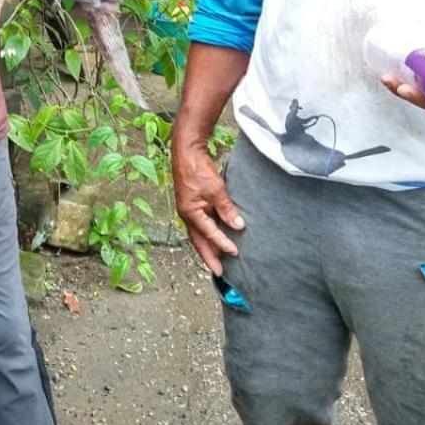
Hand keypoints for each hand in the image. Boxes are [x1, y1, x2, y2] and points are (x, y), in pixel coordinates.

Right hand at [172, 145, 244, 273]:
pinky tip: (215, 236)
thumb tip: (238, 226)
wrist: (187, 152)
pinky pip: (200, 224)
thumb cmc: (198, 169)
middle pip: (198, 241)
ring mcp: (188, 209)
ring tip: (218, 259)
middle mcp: (187, 214)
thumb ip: (226, 209)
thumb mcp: (216, 189)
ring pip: (198, 234)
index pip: (209, 234)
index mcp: (190, 213)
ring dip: (208, 246)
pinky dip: (207, 233)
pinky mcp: (192, 204)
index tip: (235, 252)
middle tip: (219, 272)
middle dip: (209, 257)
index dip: (222, 244)